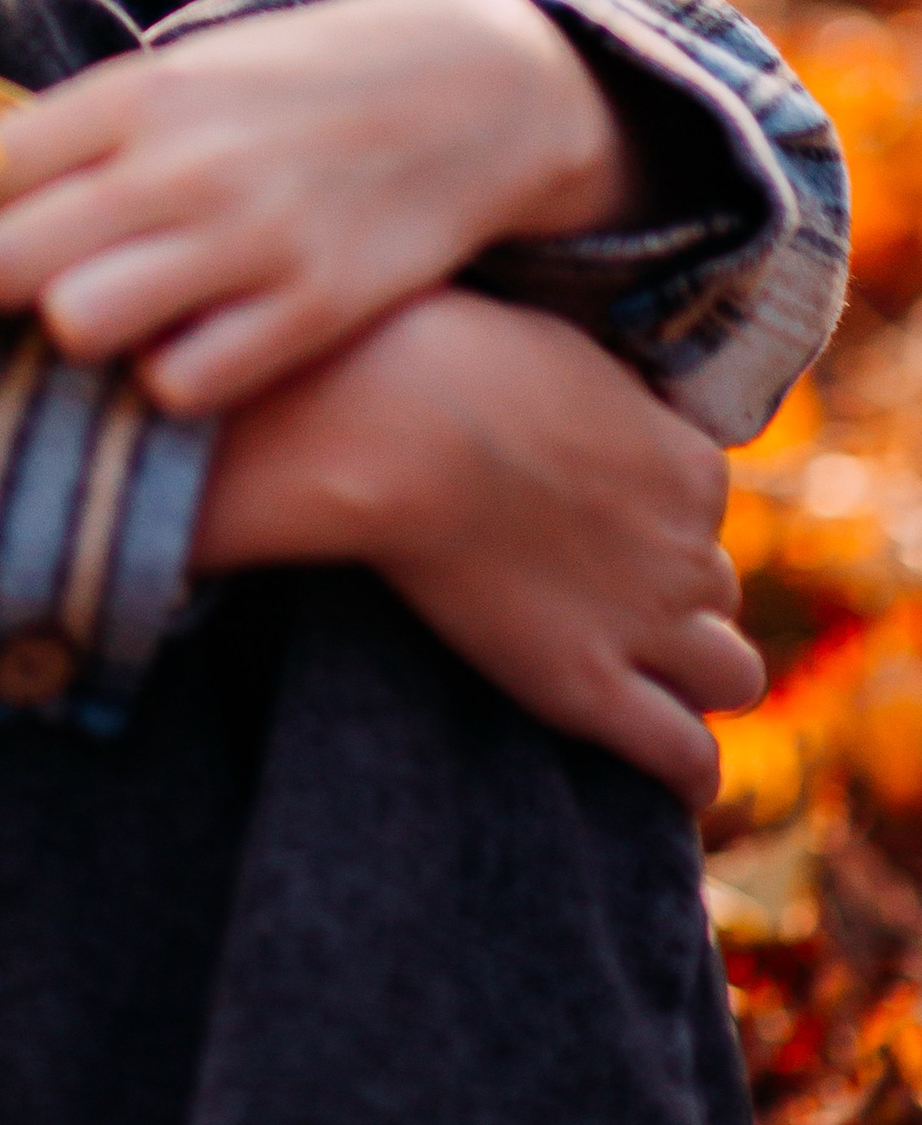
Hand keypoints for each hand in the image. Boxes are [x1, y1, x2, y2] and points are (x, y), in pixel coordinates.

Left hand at [0, 0, 637, 414]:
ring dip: (80, 337)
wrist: (470, 89)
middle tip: (36, 290)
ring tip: (110, 322)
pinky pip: (182, 383)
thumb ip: (80, 130)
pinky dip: (172, 381)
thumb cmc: (294, 87)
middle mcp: (178, 162)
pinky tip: (192, 349)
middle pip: (2, 263)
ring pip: (76, 325)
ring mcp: (247, 237)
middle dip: (1, 291)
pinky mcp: (312, 307)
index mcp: (133, 93)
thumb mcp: (182, 74)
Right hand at [192, 288, 761, 808]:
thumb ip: (594, 389)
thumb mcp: (549, 346)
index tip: (598, 517)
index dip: (654, 516)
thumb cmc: (443, 359)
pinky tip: (670, 777)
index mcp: (688, 461)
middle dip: (674, 594)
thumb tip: (587, 393)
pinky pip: (682, 754)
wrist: (393, 424)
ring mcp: (645, 622)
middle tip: (602, 591)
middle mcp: (687, 546)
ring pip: (731, 675)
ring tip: (642, 676)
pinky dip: (688, 770)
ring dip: (696, 674)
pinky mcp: (588, 686)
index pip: (702, 506)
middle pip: (717, 588)